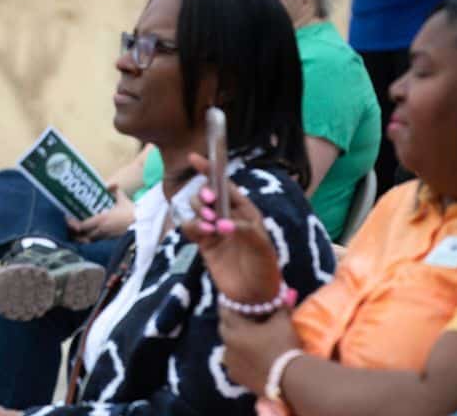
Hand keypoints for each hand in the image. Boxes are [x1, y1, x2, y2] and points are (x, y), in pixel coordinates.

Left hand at [68, 184, 134, 241]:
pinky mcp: (112, 241)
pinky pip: (98, 241)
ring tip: (77, 233)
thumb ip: (114, 190)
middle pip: (83, 235)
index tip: (68, 219)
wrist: (144, 225)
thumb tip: (110, 183)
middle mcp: (101, 231)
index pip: (82, 226)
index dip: (73, 224)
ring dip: (82, 237)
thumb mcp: (122, 199)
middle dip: (75, 233)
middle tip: (70, 226)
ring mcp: (107, 237)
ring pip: (90, 240)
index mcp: (101, 220)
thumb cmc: (132, 212)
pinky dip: (92, 239)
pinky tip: (90, 236)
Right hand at [179, 153, 281, 305]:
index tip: (194, 159)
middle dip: (203, 196)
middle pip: (206, 195)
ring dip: (198, 212)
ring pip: (196, 209)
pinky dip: (192, 228)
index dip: (210, 171)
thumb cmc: (265, 269)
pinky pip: (190, 228)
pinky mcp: (204, 245)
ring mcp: (214, 230)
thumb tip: (220, 223)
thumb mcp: (262, 248)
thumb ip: (243, 231)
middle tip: (209, 206)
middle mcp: (228, 217)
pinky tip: (204, 235)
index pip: (225, 185)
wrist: (254, 297)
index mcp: (245, 211)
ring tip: (210, 227)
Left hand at [219, 307, 302, 394]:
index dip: (228, 305)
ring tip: (244, 341)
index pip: (224, 312)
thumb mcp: (283, 322)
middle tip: (239, 319)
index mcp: (235, 329)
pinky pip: (234, 366)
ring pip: (227, 349)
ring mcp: (231, 363)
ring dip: (234, 343)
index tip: (230, 301)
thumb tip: (281, 298)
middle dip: (230, 323)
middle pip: (224, 330)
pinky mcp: (237, 378)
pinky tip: (247, 360)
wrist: (289, 377)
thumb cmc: (283, 345)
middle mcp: (228, 345)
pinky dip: (239, 361)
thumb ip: (279, 308)